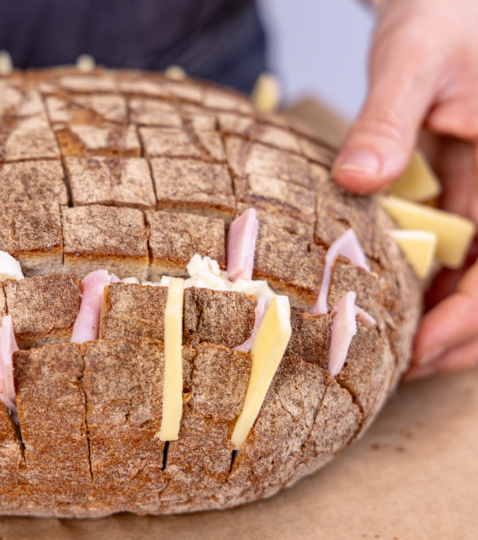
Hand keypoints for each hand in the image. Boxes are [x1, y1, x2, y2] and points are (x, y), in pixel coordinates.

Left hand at [332, 0, 477, 378]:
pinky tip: (397, 301)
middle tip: (404, 370)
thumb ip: (387, 118)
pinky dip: (432, 278)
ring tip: (396, 353)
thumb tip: (360, 180)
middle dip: (461, 334)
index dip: (472, 318)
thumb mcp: (412, 59)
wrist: (444, 1)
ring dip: (447, 315)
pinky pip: (458, 245)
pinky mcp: (468, 188)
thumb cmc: (441, 15)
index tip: (425, 353)